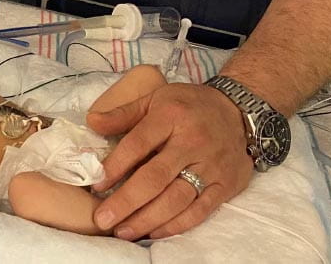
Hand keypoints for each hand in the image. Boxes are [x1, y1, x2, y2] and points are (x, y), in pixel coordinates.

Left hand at [86, 83, 252, 239]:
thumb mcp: (156, 98)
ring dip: (147, 219)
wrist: (239, 111)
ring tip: (123, 231)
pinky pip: (198, 211)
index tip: (97, 184)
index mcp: (171, 116)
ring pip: (176, 200)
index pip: (138, 144)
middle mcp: (191, 142)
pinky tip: (154, 232)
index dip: (116, 165)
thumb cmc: (189, 105)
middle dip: (126, 201)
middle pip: (155, 177)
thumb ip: (124, 113)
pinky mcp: (225, 185)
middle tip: (103, 219)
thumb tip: (91, 122)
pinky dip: (175, 226)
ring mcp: (210, 166)